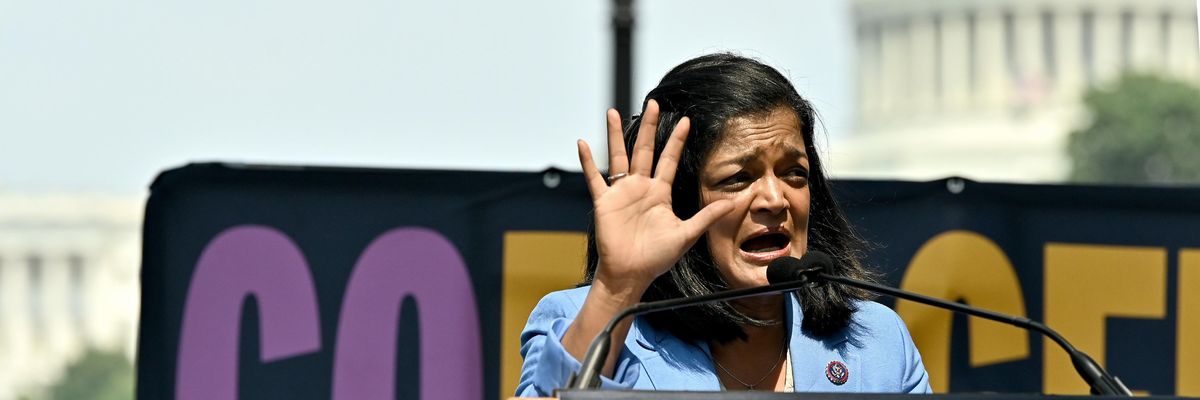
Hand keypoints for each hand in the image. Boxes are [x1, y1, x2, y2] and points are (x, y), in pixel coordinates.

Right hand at [577, 100, 733, 292]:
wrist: (631, 274)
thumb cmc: (656, 258)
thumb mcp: (686, 235)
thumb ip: (706, 217)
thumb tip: (733, 203)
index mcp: (659, 193)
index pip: (669, 160)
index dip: (677, 140)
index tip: (685, 120)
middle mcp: (640, 188)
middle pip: (645, 150)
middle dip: (650, 127)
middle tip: (653, 104)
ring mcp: (621, 193)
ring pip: (619, 157)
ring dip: (615, 135)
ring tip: (613, 113)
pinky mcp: (604, 202)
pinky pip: (594, 178)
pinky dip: (588, 161)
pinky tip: (582, 143)